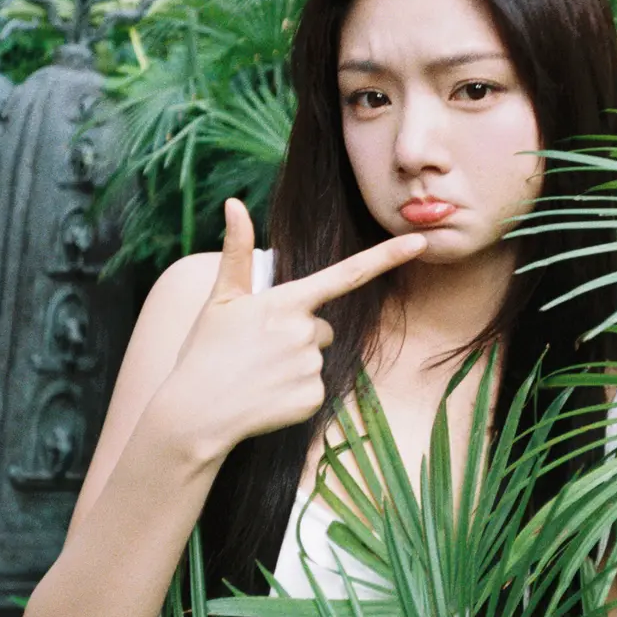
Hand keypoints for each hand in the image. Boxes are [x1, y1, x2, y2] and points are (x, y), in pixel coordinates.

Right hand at [155, 198, 426, 458]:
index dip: (386, 257)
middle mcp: (305, 332)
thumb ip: (236, 251)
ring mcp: (311, 367)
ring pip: (317, 357)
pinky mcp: (313, 398)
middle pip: (322, 326)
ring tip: (257, 374)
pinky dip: (293, 393)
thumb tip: (233, 203)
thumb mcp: (220, 299)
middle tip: (258, 350)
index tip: (421, 242)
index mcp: (286, 302)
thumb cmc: (203, 351)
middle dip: (298, 335)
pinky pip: (315, 389)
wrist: (195, 413)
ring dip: (294, 364)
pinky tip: (266, 396)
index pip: (347, 274)